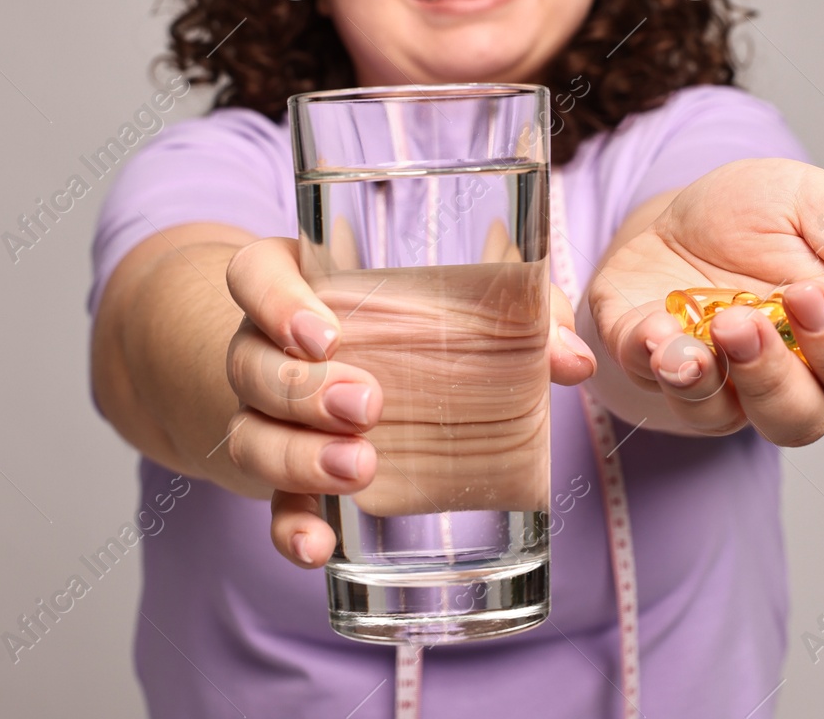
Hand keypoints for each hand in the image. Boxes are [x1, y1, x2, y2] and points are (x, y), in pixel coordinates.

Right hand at [222, 238, 595, 568]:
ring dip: (299, 456)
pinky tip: (320, 547)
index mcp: (298, 286)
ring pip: (251, 433)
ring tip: (360, 468)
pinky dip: (290, 528)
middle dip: (303, 389)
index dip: (273, 301)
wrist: (341, 372)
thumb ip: (519, 316)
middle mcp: (266, 348)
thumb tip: (572, 359)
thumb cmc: (406, 322)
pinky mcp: (283, 475)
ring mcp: (266, 415)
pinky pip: (272, 504)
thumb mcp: (454, 303)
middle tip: (368, 404)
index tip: (322, 332)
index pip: (254, 276)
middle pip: (252, 363)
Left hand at [588, 158, 823, 444]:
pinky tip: (650, 332)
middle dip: (773, 376)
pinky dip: (653, 365)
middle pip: (802, 417)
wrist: (669, 210)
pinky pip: (658, 394)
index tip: (809, 294)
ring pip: (728, 422)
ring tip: (692, 339)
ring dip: (710, 384)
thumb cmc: (753, 214)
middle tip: (744, 322)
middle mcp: (787, 375)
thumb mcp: (813, 205)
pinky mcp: (654, 374)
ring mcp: (719, 385)